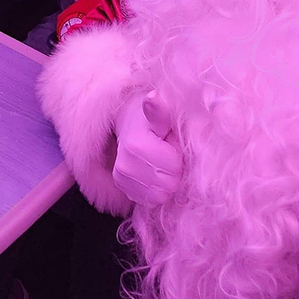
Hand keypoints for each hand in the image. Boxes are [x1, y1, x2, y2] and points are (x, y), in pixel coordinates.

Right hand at [112, 90, 182, 205]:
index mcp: (135, 145)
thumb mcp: (159, 114)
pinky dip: (156, 189)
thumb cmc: (151, 120)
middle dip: (172, 170)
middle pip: (168, 185)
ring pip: (160, 196)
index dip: (177, 156)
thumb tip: (153, 98)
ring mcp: (121, 179)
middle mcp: (124, 165)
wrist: (129, 125)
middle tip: (165, 153)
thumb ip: (160, 111)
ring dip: (164, 181)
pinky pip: (150, 200)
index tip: (169, 143)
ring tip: (159, 161)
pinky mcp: (123, 188)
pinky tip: (152, 172)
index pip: (174, 168)